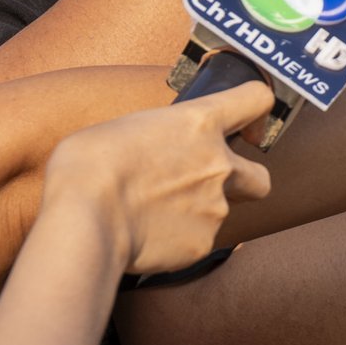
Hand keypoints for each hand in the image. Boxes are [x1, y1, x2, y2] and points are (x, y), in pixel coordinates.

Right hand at [41, 81, 275, 274]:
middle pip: (260, 177)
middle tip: (207, 186)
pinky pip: (196, 241)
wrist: (85, 218)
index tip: (246, 123)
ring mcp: (215, 208)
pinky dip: (177, 240)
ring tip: (152, 215)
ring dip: (196, 213)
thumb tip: (156, 152)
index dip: (255, 110)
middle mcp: (219, 165)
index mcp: (200, 123)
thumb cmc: (89, 165)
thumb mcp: (125, 127)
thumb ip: (159, 138)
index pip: (256, 99)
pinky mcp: (201, 245)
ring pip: (220, 213)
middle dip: (242, 182)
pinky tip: (146, 236)